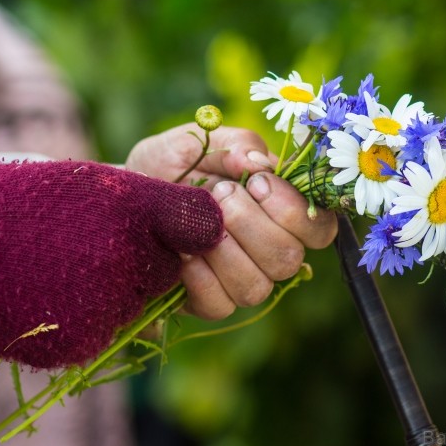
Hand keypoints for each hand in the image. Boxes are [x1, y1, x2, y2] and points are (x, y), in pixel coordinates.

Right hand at [0, 161, 222, 367]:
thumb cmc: (30, 204)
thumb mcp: (96, 184)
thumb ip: (158, 206)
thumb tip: (212, 232)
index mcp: (132, 207)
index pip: (198, 224)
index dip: (176, 226)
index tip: (160, 225)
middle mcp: (125, 255)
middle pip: (166, 270)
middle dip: (143, 261)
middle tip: (93, 245)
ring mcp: (104, 302)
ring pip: (137, 301)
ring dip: (115, 290)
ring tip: (66, 267)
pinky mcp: (84, 339)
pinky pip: (107, 328)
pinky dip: (90, 315)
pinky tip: (55, 292)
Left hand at [126, 123, 337, 318]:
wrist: (126, 195)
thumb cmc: (172, 165)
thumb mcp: (200, 140)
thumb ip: (235, 144)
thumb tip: (259, 163)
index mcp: (282, 213)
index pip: (320, 228)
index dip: (294, 209)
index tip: (256, 182)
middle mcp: (271, 252)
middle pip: (289, 258)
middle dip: (251, 224)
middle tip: (220, 194)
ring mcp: (243, 280)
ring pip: (258, 286)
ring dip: (225, 251)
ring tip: (198, 221)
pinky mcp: (211, 302)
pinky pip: (220, 304)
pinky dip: (200, 277)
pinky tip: (183, 253)